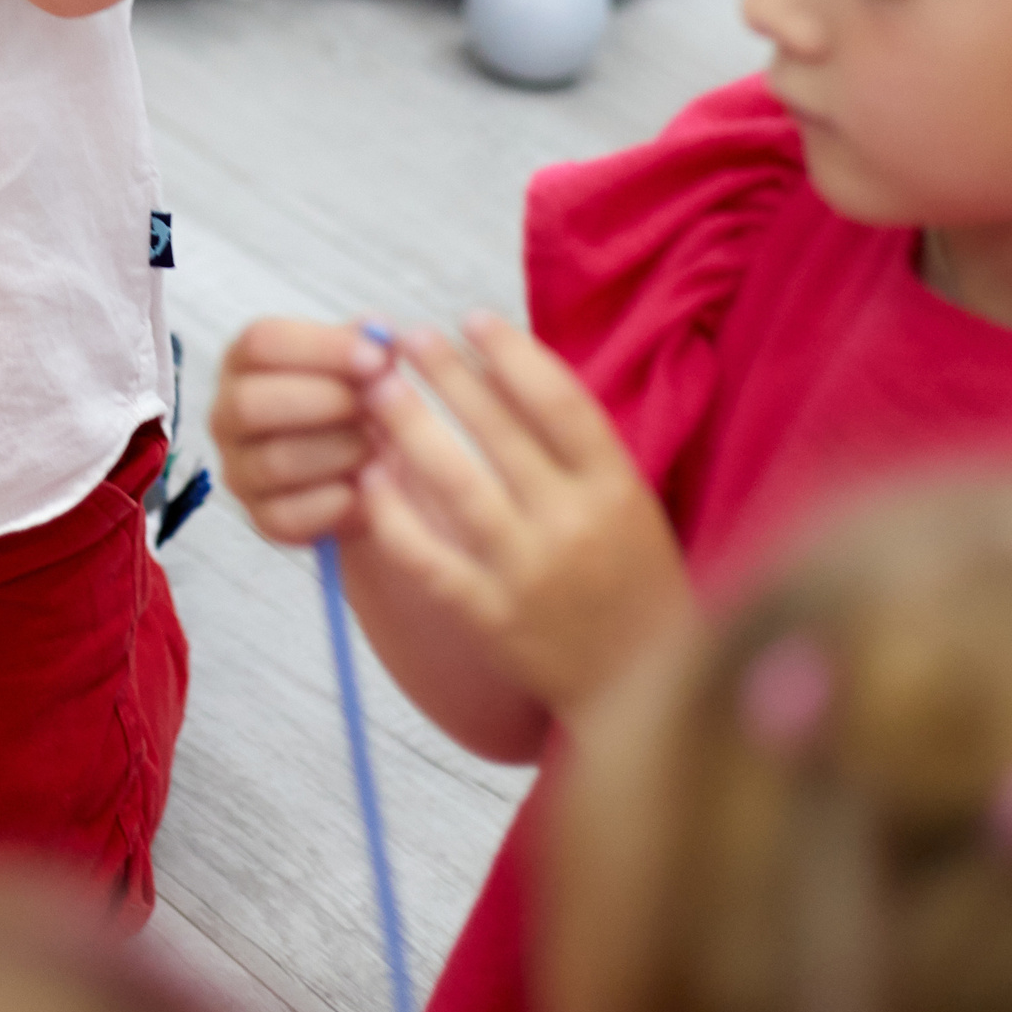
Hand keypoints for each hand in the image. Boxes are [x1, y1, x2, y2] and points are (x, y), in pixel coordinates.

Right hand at [210, 318, 397, 545]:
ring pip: (273, 461)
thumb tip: (380, 331)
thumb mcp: (364, 366)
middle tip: (373, 407)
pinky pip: (287, 516)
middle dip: (324, 402)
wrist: (370, 473)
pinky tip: (363, 489)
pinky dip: (333, 502)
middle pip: (251, 402)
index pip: (261, 342)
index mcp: (245, 363)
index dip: (321, 348)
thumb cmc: (358, 406)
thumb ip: (371, 344)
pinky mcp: (259, 518)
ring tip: (374, 447)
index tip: (376, 358)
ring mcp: (237, 469)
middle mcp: (227, 415)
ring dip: (336, 452)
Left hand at [357, 314, 690, 722]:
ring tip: (376, 390)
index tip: (472, 318)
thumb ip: (580, 449)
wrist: (643, 693)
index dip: (511, 354)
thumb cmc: (632, 582)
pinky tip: (368, 476)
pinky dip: (392, 513)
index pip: (560, 402)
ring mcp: (529, 573)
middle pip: (500, 432)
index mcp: (618, 490)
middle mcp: (576, 526)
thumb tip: (505, 368)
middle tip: (407, 338)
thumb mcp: (631, 506)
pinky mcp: (488, 617)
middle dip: (447, 375)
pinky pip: (426, 555)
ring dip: (410, 428)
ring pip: (455, 484)